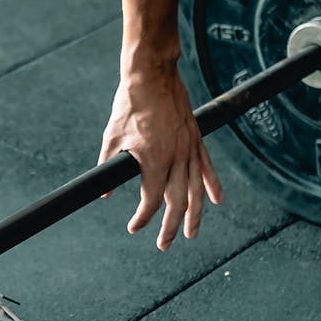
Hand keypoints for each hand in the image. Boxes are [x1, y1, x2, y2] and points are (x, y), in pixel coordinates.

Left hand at [98, 65, 222, 249]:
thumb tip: (103, 194)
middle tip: (164, 244)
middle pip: (178, 202)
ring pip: (197, 190)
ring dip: (195, 215)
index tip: (134, 226)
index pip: (151, 200)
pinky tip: (217, 201)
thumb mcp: (112, 137)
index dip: (143, 218)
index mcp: (154, 160)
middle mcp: (176, 158)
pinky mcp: (196, 139)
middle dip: (171, 227)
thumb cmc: (130, 104)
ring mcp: (189, 148)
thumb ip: (108, 168)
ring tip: (191, 233)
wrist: (152, 75)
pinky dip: (213, 186)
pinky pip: (208, 167)